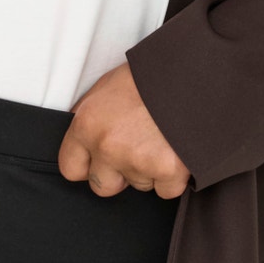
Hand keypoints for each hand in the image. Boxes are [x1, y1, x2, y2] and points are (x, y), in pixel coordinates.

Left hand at [59, 61, 190, 200]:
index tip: (100, 160)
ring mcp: (138, 161)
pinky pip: (166, 190)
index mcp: (87, 124)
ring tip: (161, 138)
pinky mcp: (168, 171)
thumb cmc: (150, 75)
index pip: (70, 168)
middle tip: (136, 148)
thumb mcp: (107, 86)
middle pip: (102, 185)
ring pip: (139, 185)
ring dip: (149, 170)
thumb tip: (83, 140)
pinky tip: (177, 150)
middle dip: (118, 174)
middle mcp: (107, 146)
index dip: (88, 165)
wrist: (193, 72)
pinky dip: (174, 177)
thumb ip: (91, 118)